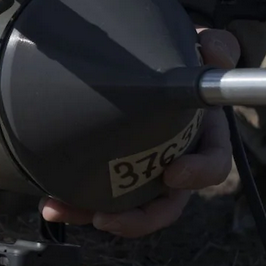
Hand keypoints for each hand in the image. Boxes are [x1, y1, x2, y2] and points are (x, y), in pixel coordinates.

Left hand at [39, 27, 240, 237]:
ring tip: (60, 209)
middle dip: (137, 218)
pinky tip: (49, 199)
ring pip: (125, 205)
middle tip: (107, 218)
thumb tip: (216, 52)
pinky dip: (73, 200)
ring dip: (91, 212)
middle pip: (165, 204)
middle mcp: (175, 159)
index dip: (198, 174)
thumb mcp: (198, 48)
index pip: (212, 164)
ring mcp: (143, 170)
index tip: (173, 175)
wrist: (144, 57)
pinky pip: (96, 192)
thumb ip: (215, 46)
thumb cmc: (176, 58)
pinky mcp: (112, 170)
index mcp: (203, 136)